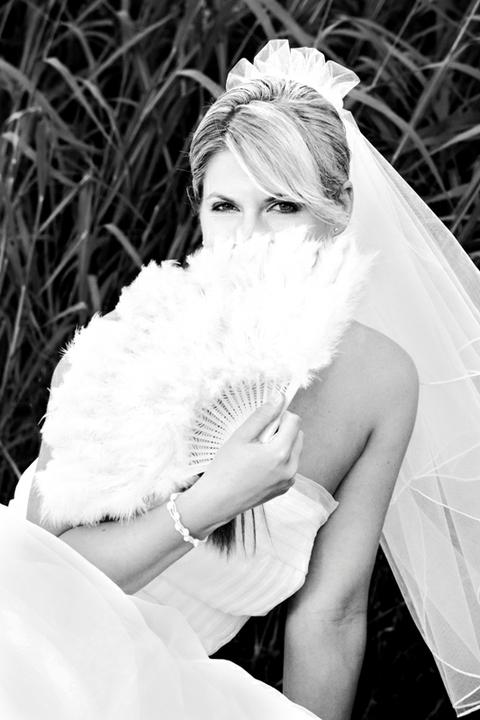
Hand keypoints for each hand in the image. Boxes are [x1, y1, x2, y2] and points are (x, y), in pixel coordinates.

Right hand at [196, 393, 303, 525]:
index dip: (280, 415)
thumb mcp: (241, 436)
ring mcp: (288, 481)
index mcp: (280, 453)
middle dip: (282, 430)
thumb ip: (262, 416)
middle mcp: (290, 468)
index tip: (264, 420)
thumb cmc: (224, 469)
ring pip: (294, 450)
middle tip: (257, 438)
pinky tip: (258, 466)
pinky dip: (279, 460)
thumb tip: (279, 398)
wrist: (216, 502)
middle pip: (297, 435)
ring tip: (256, 453)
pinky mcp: (284, 489)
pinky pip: (289, 465)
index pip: (294, 421)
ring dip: (281, 444)